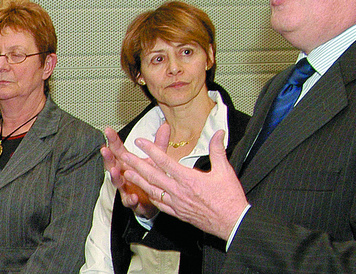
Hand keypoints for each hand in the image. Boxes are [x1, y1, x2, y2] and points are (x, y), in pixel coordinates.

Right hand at [101, 125, 168, 218]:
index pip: (118, 149)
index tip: (108, 130)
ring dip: (115, 177)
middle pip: (113, 164)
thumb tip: (165, 126)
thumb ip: (159, 143)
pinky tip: (133, 196)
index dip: (113, 140)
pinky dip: (131, 199)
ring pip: (118, 183)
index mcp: (128, 163)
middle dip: (108, 157)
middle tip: (105, 150)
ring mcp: (127, 188)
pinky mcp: (133, 202)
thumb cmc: (152, 177)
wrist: (156, 199)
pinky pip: (130, 201)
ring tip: (114, 171)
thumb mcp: (156, 159)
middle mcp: (125, 175)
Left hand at [121, 129, 248, 240]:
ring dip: (138, 180)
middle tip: (123, 155)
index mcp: (189, 179)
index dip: (151, 150)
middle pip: (153, 175)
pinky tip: (145, 191)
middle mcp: (179, 191)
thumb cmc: (229, 198)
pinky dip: (150, 196)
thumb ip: (218, 150)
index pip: (165, 161)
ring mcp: (177, 204)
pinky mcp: (179, 213)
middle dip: (136, 163)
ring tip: (126, 171)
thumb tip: (219, 132)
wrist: (232, 223)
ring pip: (152, 190)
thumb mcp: (225, 170)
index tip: (140, 141)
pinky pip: (160, 204)